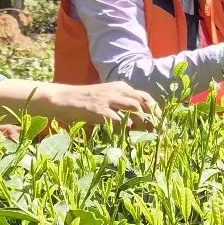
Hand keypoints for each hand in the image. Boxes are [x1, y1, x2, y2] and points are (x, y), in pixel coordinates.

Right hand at [0, 79, 156, 129]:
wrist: (62, 99)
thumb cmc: (84, 102)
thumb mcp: (105, 98)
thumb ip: (120, 106)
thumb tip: (137, 122)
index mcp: (120, 87)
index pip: (144, 97)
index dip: (155, 110)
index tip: (161, 123)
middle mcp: (116, 91)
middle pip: (143, 103)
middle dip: (153, 118)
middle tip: (158, 132)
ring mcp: (107, 99)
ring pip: (134, 110)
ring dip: (143, 124)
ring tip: (146, 136)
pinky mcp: (99, 110)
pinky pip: (118, 120)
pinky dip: (126, 129)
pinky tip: (127, 137)